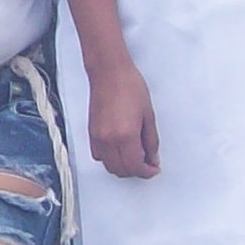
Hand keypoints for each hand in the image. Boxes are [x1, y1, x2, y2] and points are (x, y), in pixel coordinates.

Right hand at [87, 57, 160, 179]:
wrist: (109, 72)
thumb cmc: (129, 87)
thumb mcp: (149, 115)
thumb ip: (151, 141)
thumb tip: (152, 158)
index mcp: (126, 136)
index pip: (136, 167)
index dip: (147, 172)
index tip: (153, 168)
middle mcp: (109, 140)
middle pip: (121, 170)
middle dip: (136, 171)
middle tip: (147, 163)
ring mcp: (97, 137)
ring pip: (109, 166)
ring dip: (122, 167)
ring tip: (134, 157)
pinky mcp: (91, 133)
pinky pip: (98, 156)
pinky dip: (109, 159)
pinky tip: (119, 150)